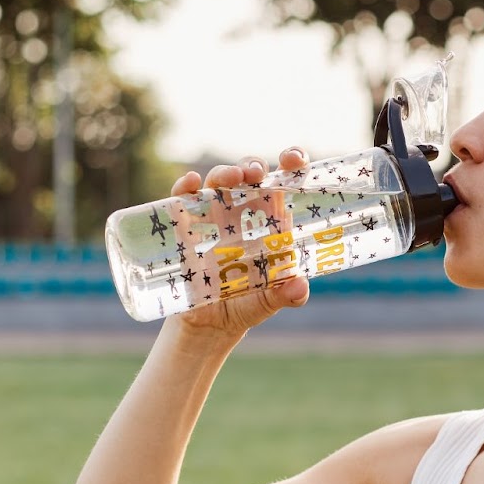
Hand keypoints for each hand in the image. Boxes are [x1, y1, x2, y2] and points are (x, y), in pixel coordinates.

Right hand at [166, 146, 311, 339]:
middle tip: (256, 174)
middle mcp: (243, 213)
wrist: (209, 324)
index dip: (290, 164)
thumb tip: (299, 287)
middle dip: (253, 166)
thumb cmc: (246, 305)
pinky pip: (183, 200)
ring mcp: (213, 217)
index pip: (283, 183)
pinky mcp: (186, 228)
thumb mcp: (269, 301)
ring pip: (218, 182)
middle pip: (248, 175)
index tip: (294, 158)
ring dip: (224, 172)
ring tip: (233, 177)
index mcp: (270, 222)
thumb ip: (288, 294)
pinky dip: (184, 187)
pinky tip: (190, 182)